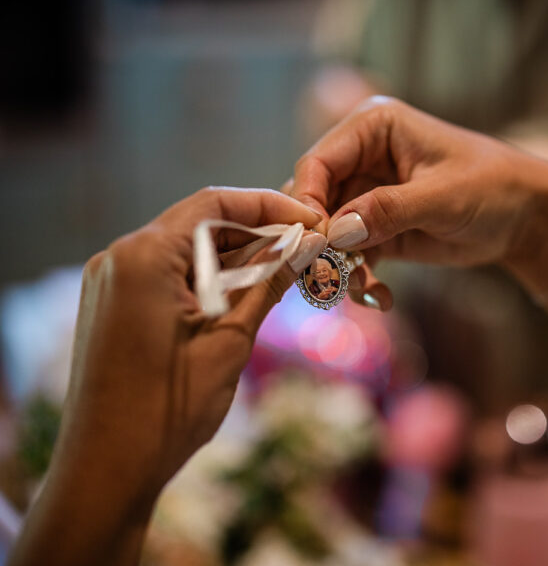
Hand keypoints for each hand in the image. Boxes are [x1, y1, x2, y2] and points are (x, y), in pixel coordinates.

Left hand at [10, 187, 324, 565]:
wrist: (107, 471)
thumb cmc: (167, 408)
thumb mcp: (231, 339)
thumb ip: (268, 282)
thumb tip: (308, 244)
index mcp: (143, 256)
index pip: (215, 203)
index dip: (270, 205)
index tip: (313, 219)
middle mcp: (120, 258)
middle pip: (201, 224)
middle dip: (258, 234)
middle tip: (310, 248)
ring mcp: (113, 283)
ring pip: (189, 253)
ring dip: (238, 260)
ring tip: (289, 273)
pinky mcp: (116, 308)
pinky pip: (171, 278)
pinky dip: (213, 282)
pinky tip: (251, 295)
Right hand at [286, 96, 547, 307]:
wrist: (524, 218)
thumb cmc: (493, 187)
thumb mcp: (443, 196)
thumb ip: (388, 210)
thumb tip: (336, 231)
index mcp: (374, 128)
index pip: (318, 163)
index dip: (308, 202)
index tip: (315, 242)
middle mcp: (361, 158)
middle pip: (314, 201)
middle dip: (319, 241)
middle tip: (329, 276)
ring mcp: (365, 195)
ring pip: (327, 234)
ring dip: (338, 267)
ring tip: (364, 290)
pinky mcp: (375, 229)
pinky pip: (348, 256)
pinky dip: (358, 279)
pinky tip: (381, 298)